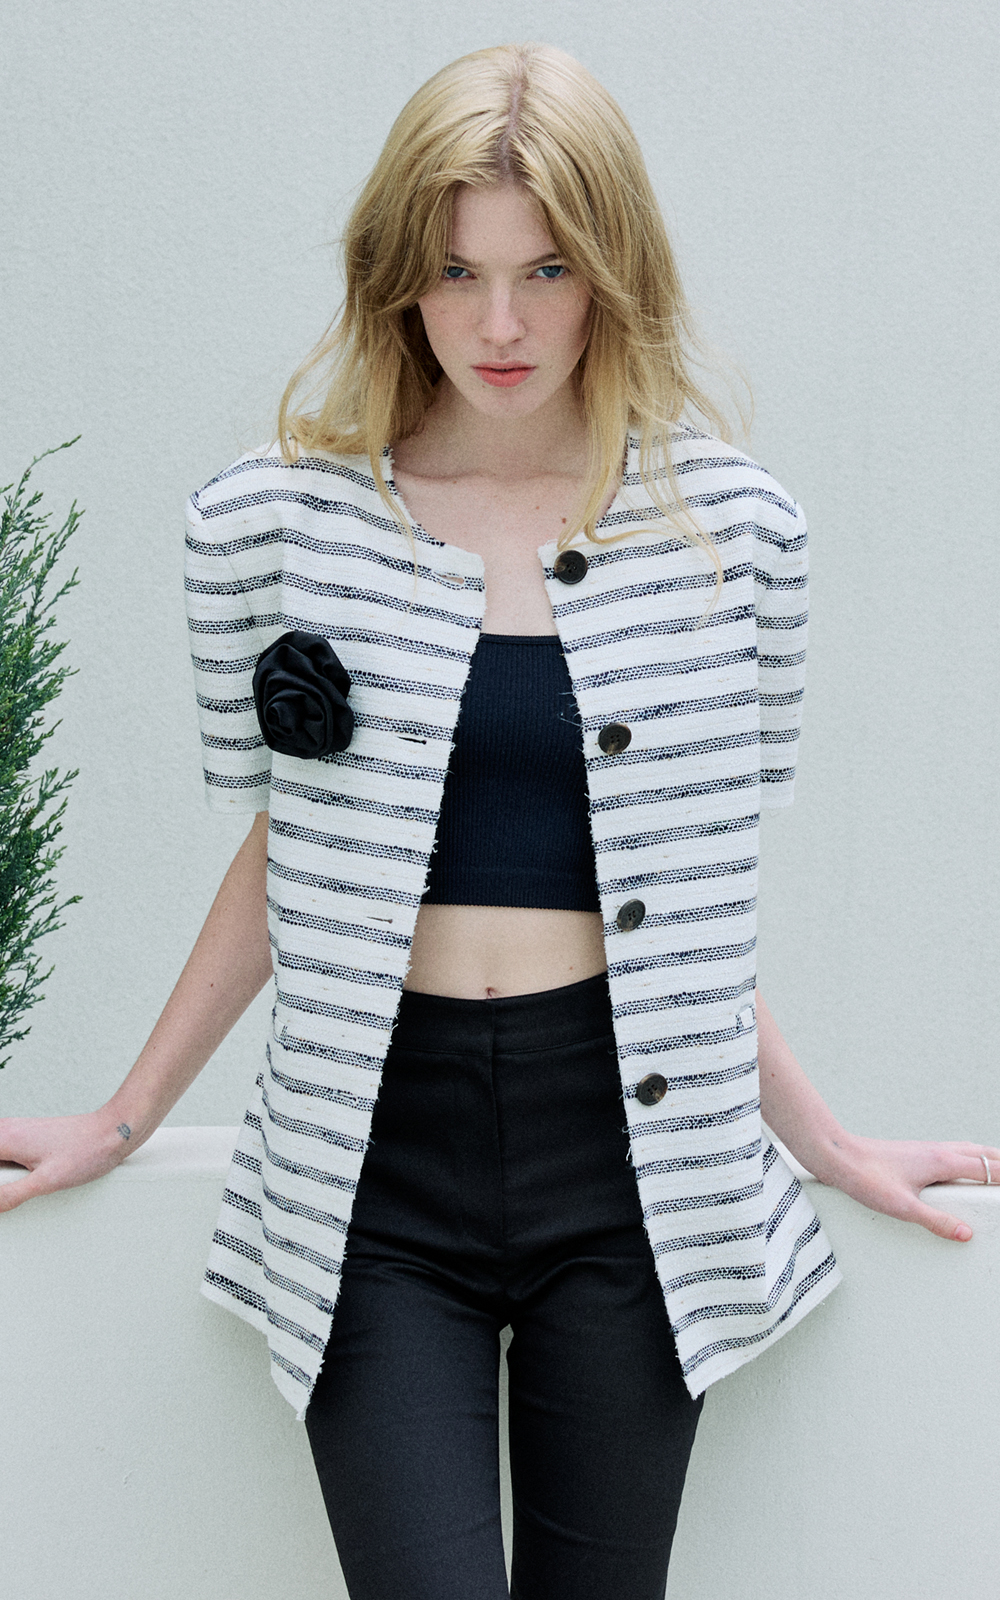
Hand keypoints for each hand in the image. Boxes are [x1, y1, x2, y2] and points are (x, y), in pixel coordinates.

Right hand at [0, 1111, 131, 1214]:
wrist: (112, 1132)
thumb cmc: (86, 1152)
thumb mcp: (46, 1182)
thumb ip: (11, 1195)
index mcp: (5, 1138)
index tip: (0, 1192)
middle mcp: (7, 1129)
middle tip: (9, 1192)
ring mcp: (17, 1130)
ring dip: (1, 1177)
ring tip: (15, 1188)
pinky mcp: (27, 1135)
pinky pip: (2, 1152)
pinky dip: (3, 1167)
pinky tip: (16, 1181)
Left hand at [828, 1136, 999, 1241]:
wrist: (840, 1156)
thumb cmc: (867, 1178)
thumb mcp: (904, 1208)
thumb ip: (937, 1221)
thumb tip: (965, 1234)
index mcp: (943, 1161)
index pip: (989, 1169)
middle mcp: (939, 1150)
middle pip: (985, 1154)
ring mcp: (928, 1149)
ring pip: (970, 1149)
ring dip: (989, 1159)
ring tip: (998, 1171)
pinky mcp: (917, 1151)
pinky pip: (955, 1151)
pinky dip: (971, 1157)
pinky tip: (963, 1167)